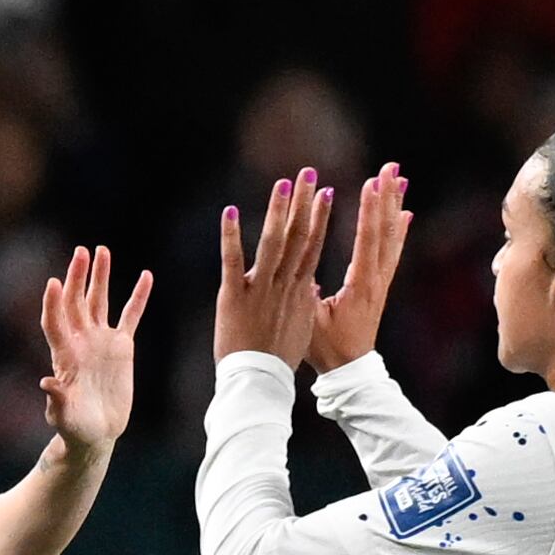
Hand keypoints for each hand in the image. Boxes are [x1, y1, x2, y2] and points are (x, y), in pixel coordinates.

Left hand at [37, 243, 153, 448]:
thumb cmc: (74, 427)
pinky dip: (138, 297)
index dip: (53, 303)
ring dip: (100, 276)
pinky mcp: (121, 347)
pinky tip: (146, 276)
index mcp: (64, 355)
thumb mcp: (63, 416)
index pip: (55, 322)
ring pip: (99, 301)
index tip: (53, 282)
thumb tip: (46, 383)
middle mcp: (80, 341)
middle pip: (76, 302)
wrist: (96, 433)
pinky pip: (130, 316)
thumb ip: (56, 399)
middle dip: (78, 277)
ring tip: (101, 251)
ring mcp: (101, 341)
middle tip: (81, 251)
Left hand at [213, 168, 327, 364]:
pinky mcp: (234, 295)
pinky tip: (229, 211)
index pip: (312, 247)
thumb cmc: (276, 359)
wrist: (258, 381)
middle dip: (303, 203)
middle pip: (297, 237)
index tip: (325, 193)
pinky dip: (231, 235)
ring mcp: (260, 289)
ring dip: (277, 212)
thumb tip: (307, 285)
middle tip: (307, 173)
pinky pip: (232, 261)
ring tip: (282, 184)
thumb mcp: (299, 327)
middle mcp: (283, 285)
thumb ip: (301, 300)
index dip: (319, 218)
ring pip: (271, 244)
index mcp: (299, 291)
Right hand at [310, 163, 409, 374]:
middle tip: (391, 168)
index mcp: (359, 287)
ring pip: (391, 238)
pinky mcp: (380, 286)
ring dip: (394, 207)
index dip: (370, 212)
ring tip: (400, 179)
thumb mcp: (311, 321)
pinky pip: (393, 252)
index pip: (367, 242)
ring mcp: (381, 282)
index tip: (372, 183)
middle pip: (385, 232)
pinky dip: (399, 230)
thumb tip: (301, 272)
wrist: (351, 371)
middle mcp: (376, 281)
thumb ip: (306, 296)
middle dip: (387, 197)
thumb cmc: (326, 349)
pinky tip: (405, 213)